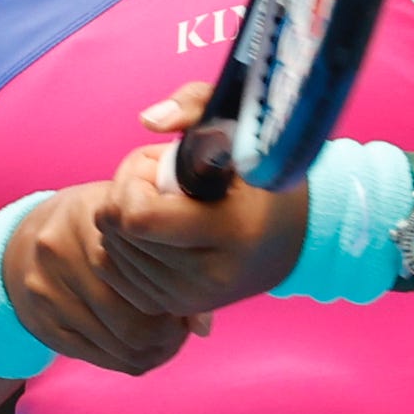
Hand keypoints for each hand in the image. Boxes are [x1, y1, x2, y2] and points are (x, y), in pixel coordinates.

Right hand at [1, 183, 193, 376]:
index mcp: (93, 218)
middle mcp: (62, 252)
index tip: (187, 302)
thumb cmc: (97, 228)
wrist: (25, 240)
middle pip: (132, 321)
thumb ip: (172, 264)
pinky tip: (139, 348)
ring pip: (118, 345)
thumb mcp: (130, 224)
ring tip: (164, 340)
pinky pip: (98, 358)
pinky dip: (126, 358)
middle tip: (179, 329)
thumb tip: (203, 327)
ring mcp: (47, 291)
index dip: (176, 301)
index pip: (147, 279)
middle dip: (166, 334)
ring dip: (150, 351)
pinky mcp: (41, 324)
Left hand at [94, 83, 310, 319]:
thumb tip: (147, 121)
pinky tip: (155, 231)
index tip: (157, 164)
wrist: (300, 234)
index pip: (137, 217)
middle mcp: (209, 275)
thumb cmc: (264, 169)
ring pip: (112, 257)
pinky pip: (118, 277)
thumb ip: (194, 104)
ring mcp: (193, 299)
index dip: (132, 182)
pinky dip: (124, 248)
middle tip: (158, 180)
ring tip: (163, 204)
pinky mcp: (179, 308)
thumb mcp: (240, 124)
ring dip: (124, 222)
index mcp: (228, 231)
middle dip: (125, 196)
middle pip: (118, 235)